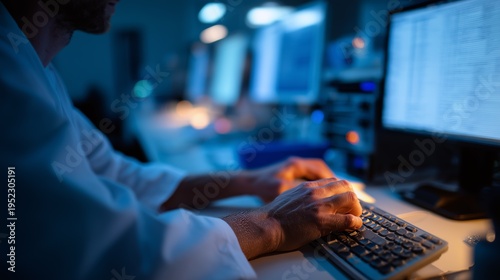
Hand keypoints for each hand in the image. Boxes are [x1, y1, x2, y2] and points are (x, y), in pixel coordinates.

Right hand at [223, 178, 362, 258]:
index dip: (343, 190)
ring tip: (355, 217)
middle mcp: (314, 192)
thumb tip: (313, 200)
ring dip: (357, 209)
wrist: (265, 225)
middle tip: (353, 209)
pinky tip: (355, 226)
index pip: (333, 181)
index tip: (345, 199)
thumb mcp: (289, 196)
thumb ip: (303, 195)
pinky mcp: (320, 220)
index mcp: (307, 187)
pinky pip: (347, 219)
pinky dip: (356, 222)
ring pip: (350, 199)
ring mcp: (318, 205)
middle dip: (353, 197)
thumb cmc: (274, 215)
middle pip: (345, 186)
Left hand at [242, 157, 334, 201]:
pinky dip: (318, 184)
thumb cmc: (263, 187)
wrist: (249, 184)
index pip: (322, 170)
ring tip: (335, 196)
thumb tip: (319, 195)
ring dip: (327, 183)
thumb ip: (300, 189)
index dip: (333, 182)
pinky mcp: (291, 172)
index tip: (341, 193)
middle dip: (334, 182)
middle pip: (322, 169)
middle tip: (343, 195)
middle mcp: (298, 163)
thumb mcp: (281, 190)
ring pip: (317, 172)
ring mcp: (295, 167)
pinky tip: (320, 195)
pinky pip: (310, 176)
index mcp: (297, 165)